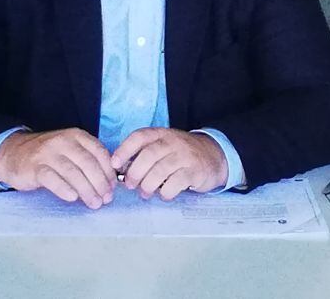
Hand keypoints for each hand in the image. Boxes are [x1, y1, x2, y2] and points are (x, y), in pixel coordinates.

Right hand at [0, 128, 116, 208]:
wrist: (14, 153)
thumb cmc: (48, 156)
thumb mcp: (70, 151)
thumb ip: (87, 160)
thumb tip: (109, 182)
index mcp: (77, 136)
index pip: (99, 152)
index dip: (108, 171)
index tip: (113, 187)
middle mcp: (64, 141)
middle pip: (88, 163)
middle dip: (100, 183)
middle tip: (106, 199)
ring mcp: (48, 153)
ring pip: (72, 172)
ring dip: (86, 190)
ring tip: (94, 203)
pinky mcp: (35, 167)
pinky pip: (52, 179)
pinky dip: (64, 189)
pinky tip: (73, 198)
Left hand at [111, 128, 228, 200]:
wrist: (215, 155)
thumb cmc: (182, 154)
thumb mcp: (165, 147)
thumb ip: (146, 154)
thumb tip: (121, 171)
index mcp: (162, 134)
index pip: (139, 136)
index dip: (124, 150)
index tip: (114, 164)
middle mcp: (173, 142)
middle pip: (148, 155)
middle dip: (134, 173)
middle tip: (130, 185)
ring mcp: (185, 156)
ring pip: (160, 170)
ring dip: (148, 185)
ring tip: (145, 193)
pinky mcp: (195, 171)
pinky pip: (175, 183)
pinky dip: (165, 192)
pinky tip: (164, 194)